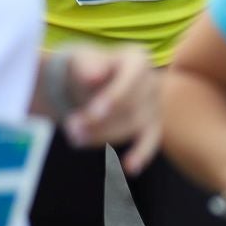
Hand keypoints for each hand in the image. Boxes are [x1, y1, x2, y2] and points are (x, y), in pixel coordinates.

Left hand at [61, 47, 160, 172]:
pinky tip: (130, 167)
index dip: (115, 97)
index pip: (133, 78)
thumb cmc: (84, 68)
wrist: (87, 81)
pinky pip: (150, 140)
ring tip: (75, 139)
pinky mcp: (151, 125)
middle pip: (133, 106)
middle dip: (101, 121)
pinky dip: (141, 154)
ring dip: (104, 136)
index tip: (93, 112)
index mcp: (137, 59)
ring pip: (134, 126)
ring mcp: (154, 104)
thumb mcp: (80, 61)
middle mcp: (152, 80)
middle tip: (71, 129)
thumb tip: (93, 77)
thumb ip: (86, 66)